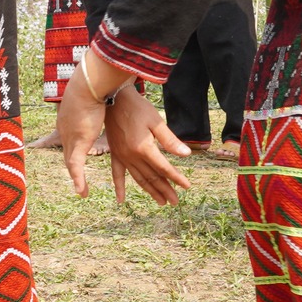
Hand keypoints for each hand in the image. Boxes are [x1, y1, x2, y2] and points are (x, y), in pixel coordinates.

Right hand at [58, 55, 189, 204]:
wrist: (114, 99)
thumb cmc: (137, 107)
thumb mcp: (157, 121)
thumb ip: (170, 140)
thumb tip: (186, 155)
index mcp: (144, 148)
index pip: (164, 168)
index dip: (176, 178)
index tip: (187, 186)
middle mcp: (132, 156)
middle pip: (152, 177)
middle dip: (165, 190)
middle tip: (175, 201)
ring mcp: (122, 156)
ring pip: (138, 178)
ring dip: (150, 191)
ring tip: (161, 201)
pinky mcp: (115, 153)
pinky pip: (117, 174)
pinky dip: (119, 187)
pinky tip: (122, 199)